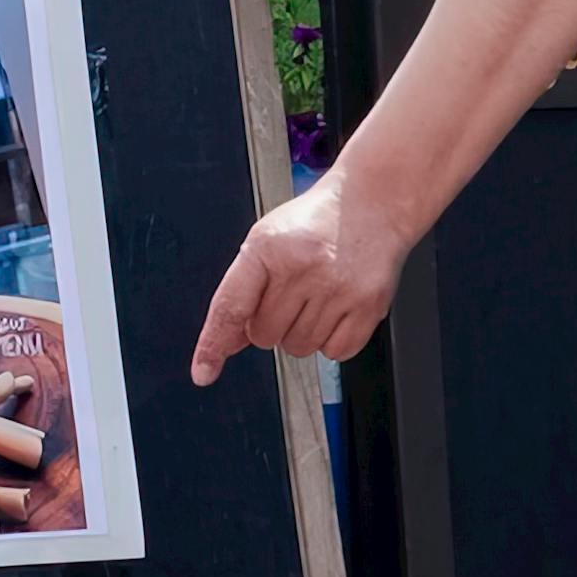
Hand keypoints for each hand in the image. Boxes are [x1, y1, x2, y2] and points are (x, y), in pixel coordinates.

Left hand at [189, 165, 407, 377]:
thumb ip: (243, 290)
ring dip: (303, 333)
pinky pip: (336, 352)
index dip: (214, 344)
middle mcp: (303, 269)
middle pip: (265, 336)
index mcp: (267, 249)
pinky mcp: (369, 305)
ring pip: (300, 348)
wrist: (373, 204)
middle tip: (292, 296)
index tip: (204, 372)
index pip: (232, 306)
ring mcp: (338, 289)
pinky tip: (337, 310)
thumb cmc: (316, 223)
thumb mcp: (266, 242)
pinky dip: (332, 341)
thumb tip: (229, 341)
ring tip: (318, 297)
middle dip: (272, 324)